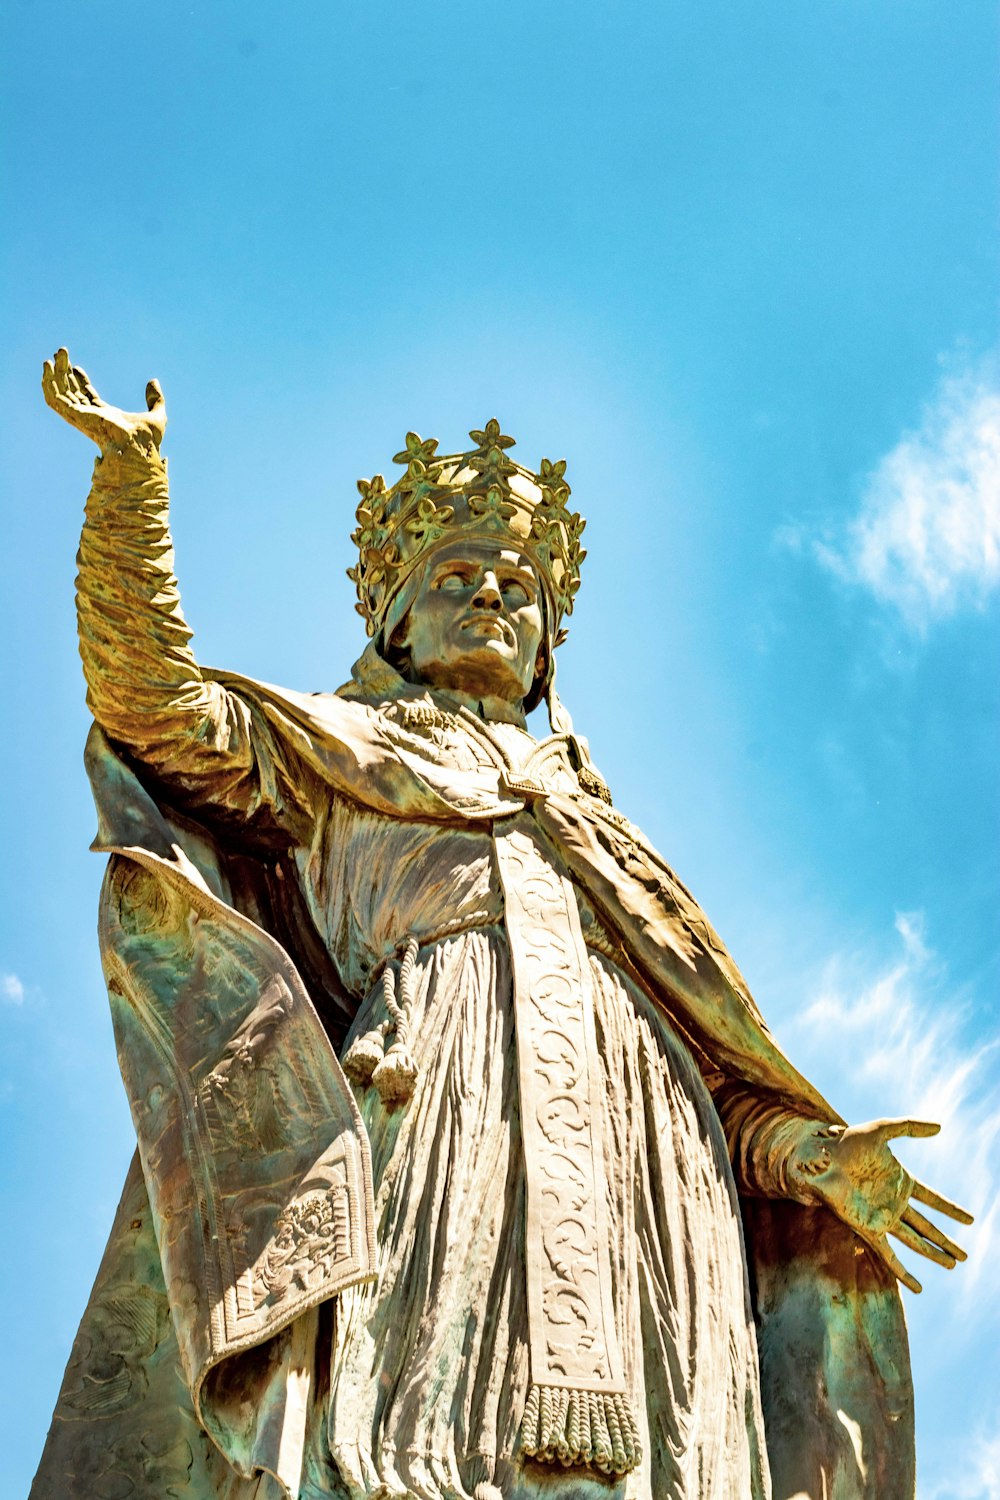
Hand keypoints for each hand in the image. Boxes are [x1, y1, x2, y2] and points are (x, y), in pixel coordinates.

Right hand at [41, 347, 165, 455]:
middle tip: (62, 354)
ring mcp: (81, 417)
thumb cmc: (147, 440)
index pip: (86, 397)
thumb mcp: (156, 415)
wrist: (139, 448)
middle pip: (72, 393)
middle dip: (65, 373)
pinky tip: (48, 369)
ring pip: (61, 393)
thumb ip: (155, 399)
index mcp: (105, 417)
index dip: (80, 382)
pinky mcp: (75, 415)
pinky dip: (49, 384)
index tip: (75, 367)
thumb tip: (154, 381)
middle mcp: (90, 417)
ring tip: (54, 356)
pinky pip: (55, 399)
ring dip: (55, 374)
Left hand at [789, 1117, 972, 1292]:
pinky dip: (903, 1272)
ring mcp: (882, 1217)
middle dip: (945, 1241)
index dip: (950, 1209)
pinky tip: (917, 1287)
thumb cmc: (847, 1141)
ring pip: (915, 1242)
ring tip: (952, 1265)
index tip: (970, 1220)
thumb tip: (940, 1128)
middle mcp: (893, 1202)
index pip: (932, 1199)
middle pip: (926, 1226)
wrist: (820, 1157)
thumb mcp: (882, 1129)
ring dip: (933, 1254)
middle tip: (965, 1256)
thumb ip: (910, 1127)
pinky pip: (889, 1256)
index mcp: (900, 1181)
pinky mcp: (868, 1229)